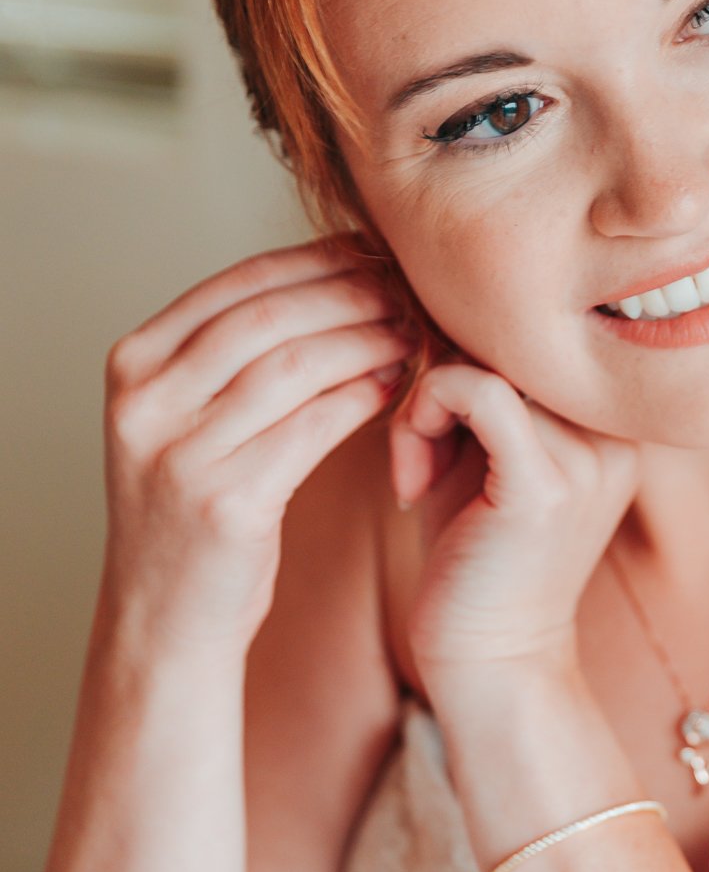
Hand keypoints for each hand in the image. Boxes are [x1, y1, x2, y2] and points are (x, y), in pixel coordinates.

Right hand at [101, 233, 416, 649]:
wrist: (165, 618)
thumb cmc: (193, 508)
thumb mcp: (186, 417)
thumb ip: (230, 354)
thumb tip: (329, 272)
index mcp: (134, 363)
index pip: (238, 283)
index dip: (317, 261)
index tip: (375, 254)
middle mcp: (146, 402)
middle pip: (271, 316)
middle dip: (351, 294)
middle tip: (408, 289)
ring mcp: (181, 453)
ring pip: (298, 364)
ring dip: (368, 340)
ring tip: (412, 331)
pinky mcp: (228, 503)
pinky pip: (315, 425)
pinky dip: (363, 396)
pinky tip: (396, 385)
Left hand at [388, 358, 641, 682]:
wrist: (490, 663)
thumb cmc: (473, 558)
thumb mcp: (480, 457)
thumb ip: (475, 388)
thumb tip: (431, 312)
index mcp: (608, 422)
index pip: (529, 340)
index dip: (459, 362)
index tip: (425, 427)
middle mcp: (613, 434)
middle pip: (507, 342)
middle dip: (438, 379)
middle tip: (409, 446)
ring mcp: (588, 459)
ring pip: (484, 360)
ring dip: (423, 405)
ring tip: (411, 469)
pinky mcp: (545, 488)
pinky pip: (479, 391)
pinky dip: (425, 414)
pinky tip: (410, 479)